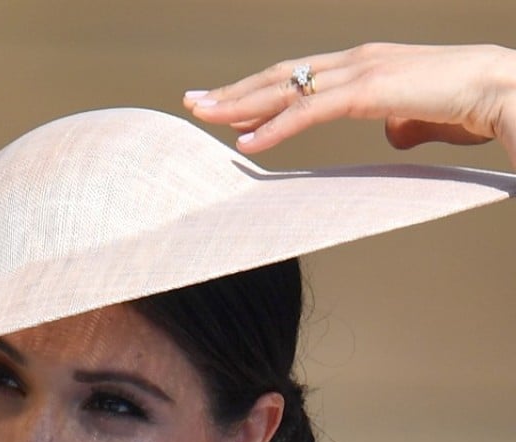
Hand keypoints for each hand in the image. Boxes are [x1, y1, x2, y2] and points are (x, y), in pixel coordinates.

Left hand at [183, 43, 515, 167]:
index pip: (296, 77)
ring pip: (285, 87)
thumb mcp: (419, 116)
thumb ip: (396, 122)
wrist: (503, 89)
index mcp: (360, 65)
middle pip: (278, 76)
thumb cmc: (467, 104)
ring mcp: (359, 71)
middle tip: (194, 101)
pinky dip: (275, 127)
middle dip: (232, 90)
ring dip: (240, 103)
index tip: (223, 103)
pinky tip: (246, 141)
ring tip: (203, 114)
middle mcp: (353, 61)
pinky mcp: (368, 91)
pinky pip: (310, 111)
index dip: (256, 89)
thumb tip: (389, 135)